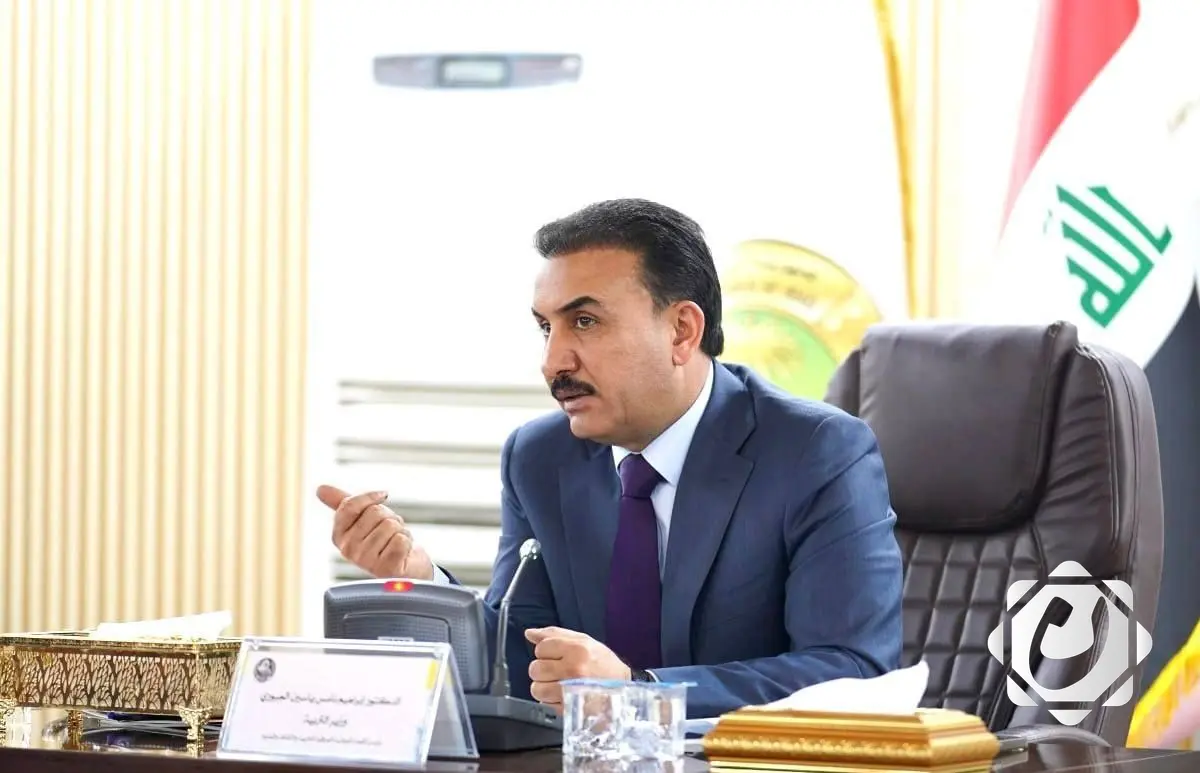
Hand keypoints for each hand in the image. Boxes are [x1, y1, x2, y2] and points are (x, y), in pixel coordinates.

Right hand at [316, 485, 433, 580]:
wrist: (406, 567)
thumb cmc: (384, 540)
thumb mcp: (363, 518)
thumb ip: (343, 504)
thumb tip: (320, 488)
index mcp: (338, 536)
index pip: (349, 505)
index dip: (370, 497)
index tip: (383, 495)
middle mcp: (348, 550)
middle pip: (375, 512)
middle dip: (389, 517)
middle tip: (389, 532)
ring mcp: (365, 561)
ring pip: (390, 525)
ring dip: (400, 530)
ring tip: (395, 543)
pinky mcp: (386, 568)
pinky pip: (401, 539)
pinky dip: (407, 541)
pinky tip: (402, 552)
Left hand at [525, 627, 631, 709]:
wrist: (623, 688)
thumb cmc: (603, 663)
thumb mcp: (584, 641)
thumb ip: (555, 635)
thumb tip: (529, 633)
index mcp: (577, 650)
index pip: (541, 648)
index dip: (546, 651)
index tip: (556, 655)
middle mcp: (572, 670)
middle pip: (535, 669)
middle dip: (543, 670)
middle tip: (557, 671)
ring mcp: (570, 691)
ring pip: (536, 689)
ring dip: (544, 687)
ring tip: (557, 684)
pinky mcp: (569, 709)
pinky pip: (545, 703)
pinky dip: (550, 700)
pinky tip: (563, 695)